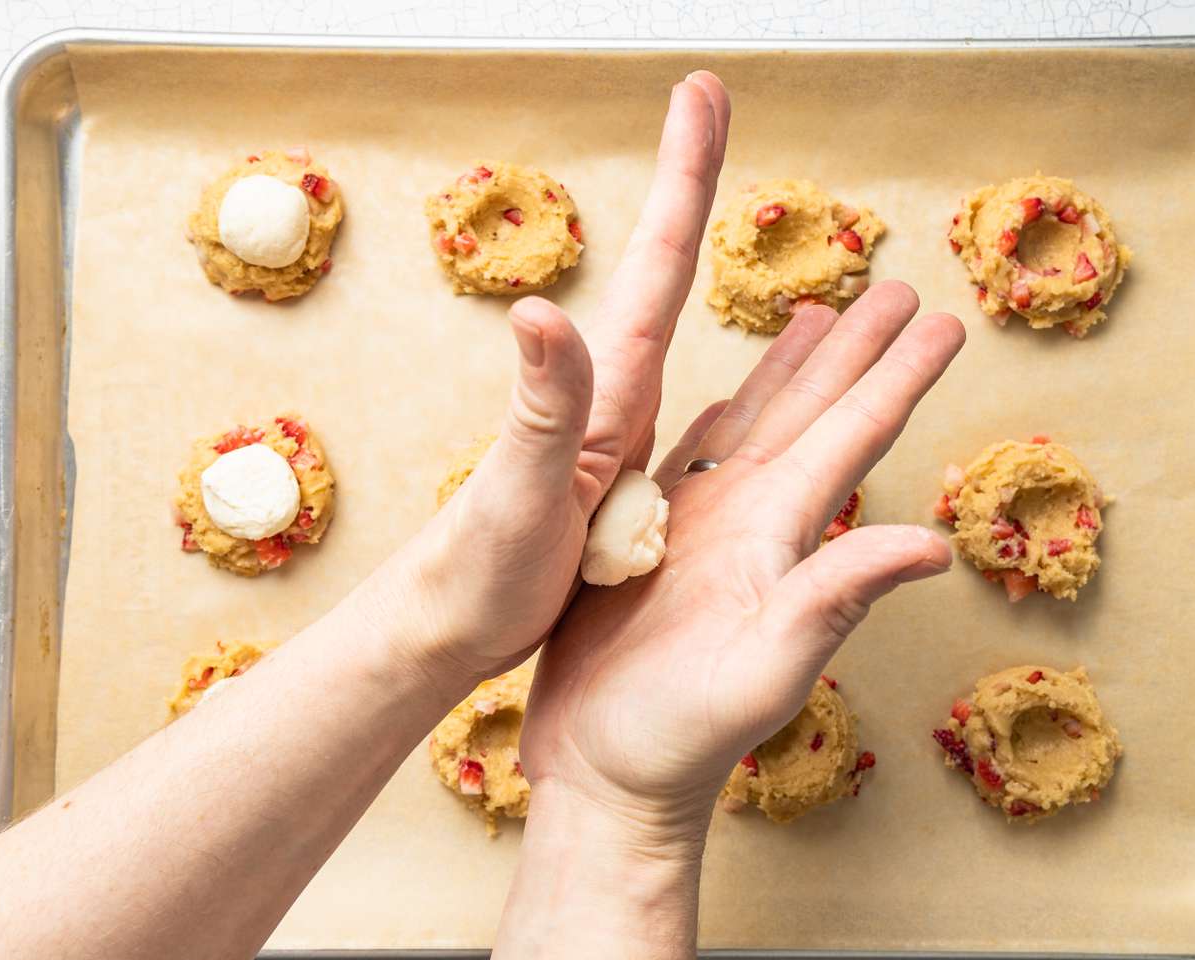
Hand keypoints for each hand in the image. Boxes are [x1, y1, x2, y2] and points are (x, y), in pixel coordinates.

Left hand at [344, 72, 731, 690]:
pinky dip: (727, 375)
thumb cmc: (479, 571)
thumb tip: (542, 310)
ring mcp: (614, 430)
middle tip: (711, 103)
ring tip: (742, 220)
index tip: (702, 96)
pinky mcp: (620, 475)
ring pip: (678, 328)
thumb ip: (543, 404)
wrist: (448, 628)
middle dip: (693, 185)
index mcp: (604, 390)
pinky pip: (689, 405)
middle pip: (666, 271)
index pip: (657, 268)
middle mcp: (609, 394)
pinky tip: (747, 383)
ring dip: (705, 262)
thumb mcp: (518, 490)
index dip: (685, 180)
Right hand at [520, 283, 965, 836]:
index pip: (855, 437)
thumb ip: (838, 599)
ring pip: (755, 427)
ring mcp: (701, 532)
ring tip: (816, 312)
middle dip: (857, 350)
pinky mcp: (647, 546)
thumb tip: (934, 546)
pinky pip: (688, 462)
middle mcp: (751, 523)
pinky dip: (714, 421)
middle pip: (815, 414)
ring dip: (790, 372)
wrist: (607, 775)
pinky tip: (725, 396)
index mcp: (782, 534)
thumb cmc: (680, 736)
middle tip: (899, 287)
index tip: (942, 318)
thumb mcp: (765, 667)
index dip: (898, 375)